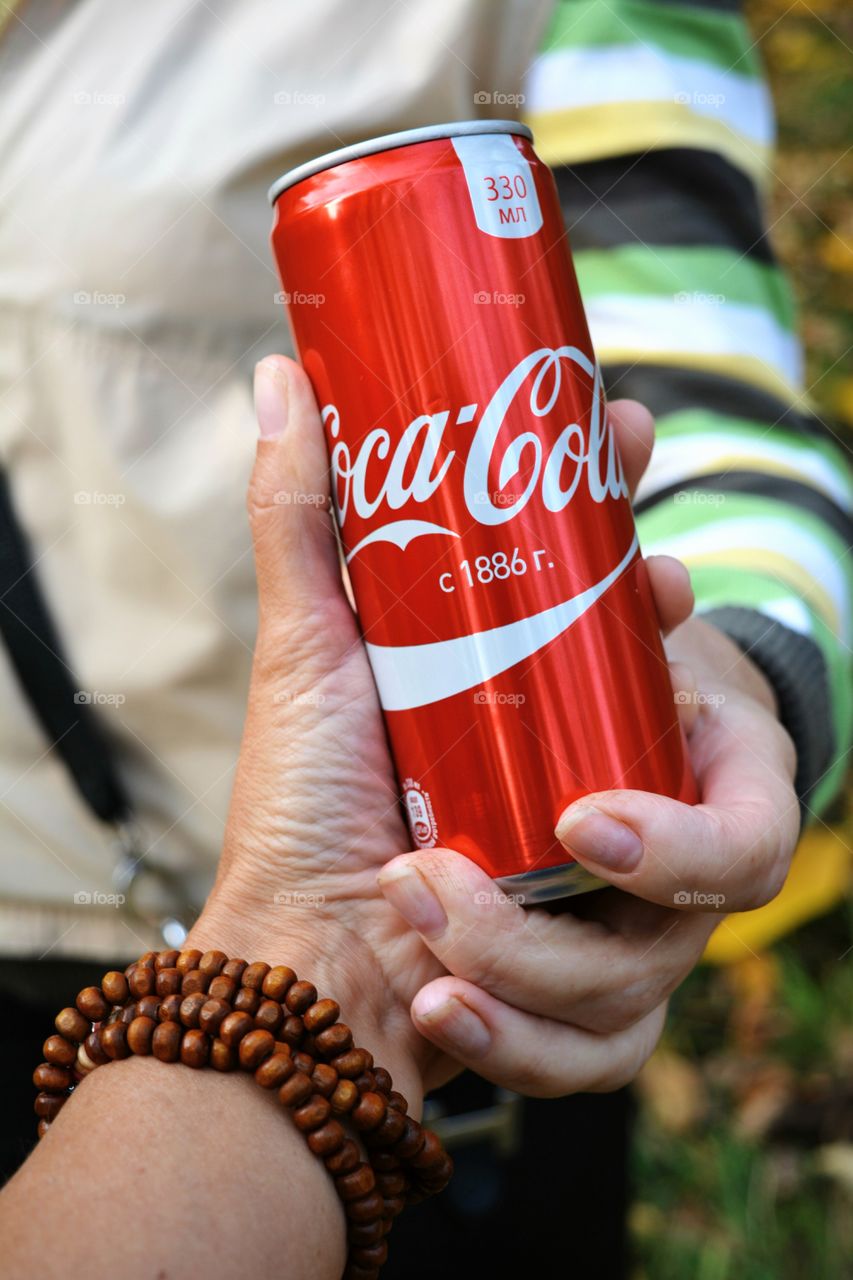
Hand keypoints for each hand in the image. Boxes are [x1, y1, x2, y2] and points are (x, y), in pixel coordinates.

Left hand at [190, 354, 794, 1101]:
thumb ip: (306, 517)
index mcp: (582, 727)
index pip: (676, 667)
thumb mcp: (316, 649)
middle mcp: (622, 826)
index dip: (679, 616)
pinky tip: (440, 997)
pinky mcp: (591, 1021)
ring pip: (663, 949)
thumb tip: (282, 376)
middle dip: (674, 837)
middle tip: (581, 825)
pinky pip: (610, 1045)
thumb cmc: (309, 797)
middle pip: (730, 837)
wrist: (290, 960)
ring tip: (419, 900)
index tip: (655, 574)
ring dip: (528, 934)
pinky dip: (521, 1031)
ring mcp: (616, 931)